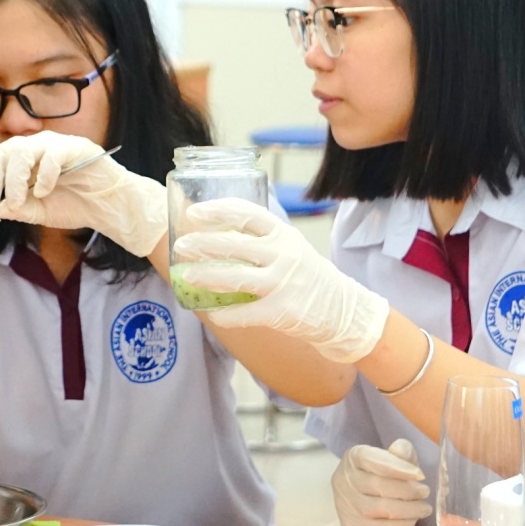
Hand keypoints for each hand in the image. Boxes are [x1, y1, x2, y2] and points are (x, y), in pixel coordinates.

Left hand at [0, 131, 164, 255]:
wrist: (107, 208)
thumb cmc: (74, 204)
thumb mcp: (37, 211)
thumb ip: (15, 209)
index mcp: (25, 161)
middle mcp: (37, 147)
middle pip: (6, 151)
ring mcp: (56, 145)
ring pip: (24, 150)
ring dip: (14, 179)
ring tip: (17, 202)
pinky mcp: (76, 146)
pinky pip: (53, 153)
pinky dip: (44, 175)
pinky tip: (44, 192)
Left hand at [171, 198, 388, 361]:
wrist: (342, 310)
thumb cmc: (306, 276)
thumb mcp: (289, 247)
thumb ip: (260, 241)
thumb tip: (212, 236)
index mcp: (283, 234)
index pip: (247, 214)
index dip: (218, 210)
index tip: (194, 212)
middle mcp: (283, 254)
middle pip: (235, 245)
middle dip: (203, 244)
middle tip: (181, 245)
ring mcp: (283, 283)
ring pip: (235, 277)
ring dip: (207, 276)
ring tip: (187, 276)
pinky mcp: (283, 311)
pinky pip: (245, 313)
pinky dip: (225, 314)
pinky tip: (211, 314)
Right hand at [331, 439, 431, 525]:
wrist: (367, 510)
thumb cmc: (385, 479)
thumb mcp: (394, 462)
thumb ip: (400, 453)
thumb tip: (401, 449)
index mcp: (353, 457)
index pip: (372, 460)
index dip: (398, 467)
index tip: (420, 475)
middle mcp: (344, 480)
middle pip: (377, 485)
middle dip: (407, 490)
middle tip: (425, 492)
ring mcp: (346, 505)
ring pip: (379, 509)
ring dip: (408, 509)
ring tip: (424, 507)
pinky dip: (401, 524)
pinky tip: (412, 519)